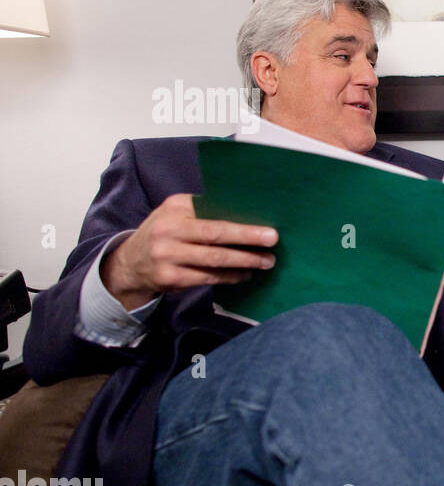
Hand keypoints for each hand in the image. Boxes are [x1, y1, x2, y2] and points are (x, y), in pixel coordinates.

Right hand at [101, 194, 277, 310]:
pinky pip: (208, 277)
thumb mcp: (175, 214)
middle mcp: (169, 229)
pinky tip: (246, 274)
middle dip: (247, 237)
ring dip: (245, 261)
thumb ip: (202, 213)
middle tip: (272, 240)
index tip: (265, 223)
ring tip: (266, 262)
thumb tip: (247, 217)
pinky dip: (231, 276)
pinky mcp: (170, 278)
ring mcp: (167, 255)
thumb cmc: (164, 234)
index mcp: (174, 207)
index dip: (240, 219)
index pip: (212, 210)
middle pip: (215, 234)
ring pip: (215, 259)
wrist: (129, 263)